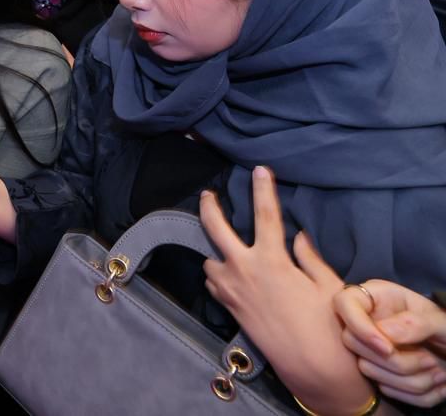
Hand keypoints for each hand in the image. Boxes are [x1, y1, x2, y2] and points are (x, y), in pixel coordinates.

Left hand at [199, 168, 372, 415]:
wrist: (311, 366)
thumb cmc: (327, 326)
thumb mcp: (327, 286)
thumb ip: (309, 257)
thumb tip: (298, 236)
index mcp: (272, 260)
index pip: (265, 214)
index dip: (262, 188)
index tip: (260, 169)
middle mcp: (244, 270)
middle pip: (215, 228)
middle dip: (209, 207)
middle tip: (208, 194)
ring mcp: (232, 289)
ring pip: (211, 259)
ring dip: (217, 252)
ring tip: (228, 248)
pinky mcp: (229, 307)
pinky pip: (214, 283)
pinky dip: (219, 276)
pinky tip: (231, 276)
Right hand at [335, 280, 445, 407]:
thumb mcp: (441, 322)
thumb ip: (416, 323)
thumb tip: (384, 332)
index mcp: (378, 298)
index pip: (344, 303)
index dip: (358, 326)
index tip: (388, 348)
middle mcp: (367, 321)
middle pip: (350, 341)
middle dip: (394, 360)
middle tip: (428, 360)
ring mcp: (370, 349)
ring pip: (367, 369)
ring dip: (411, 379)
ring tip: (438, 372)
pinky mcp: (379, 374)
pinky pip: (385, 389)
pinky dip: (415, 393)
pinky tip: (434, 382)